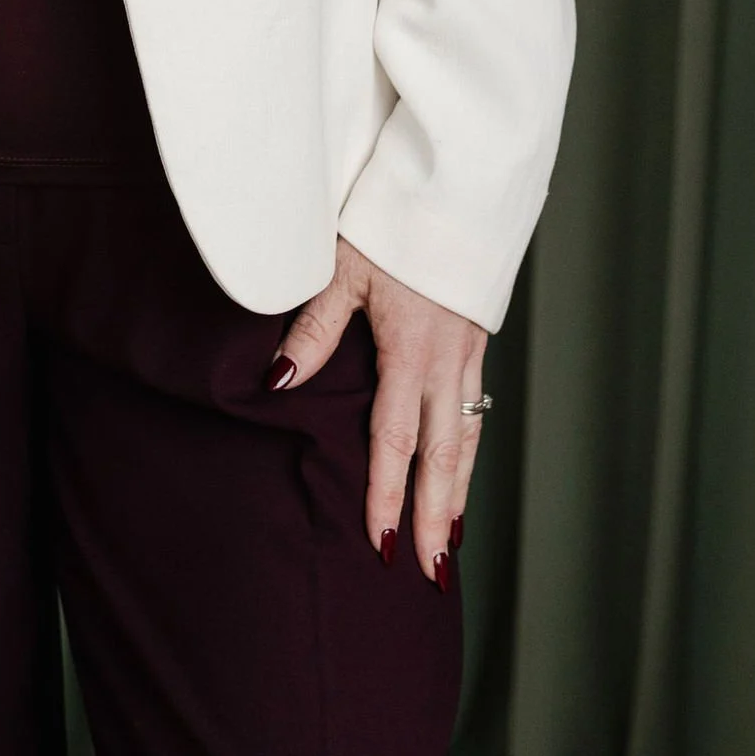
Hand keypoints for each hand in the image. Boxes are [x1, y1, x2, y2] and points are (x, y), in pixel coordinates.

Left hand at [269, 235, 484, 581]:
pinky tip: (460, 474)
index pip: (396, 437)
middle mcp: (445, 359)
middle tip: (430, 573)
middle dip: (436, 516)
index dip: (388, 492)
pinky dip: (468, 452)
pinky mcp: (475, 342)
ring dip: (457, 493)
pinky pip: (474, 410)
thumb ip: (313, 327)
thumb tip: (279, 381)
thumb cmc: (391, 219)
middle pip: (441, 453)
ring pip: (466, 437)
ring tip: (449, 545)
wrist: (455, 182)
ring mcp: (466, 353)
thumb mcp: (342, 266)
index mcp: (410, 346)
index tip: (381, 540)